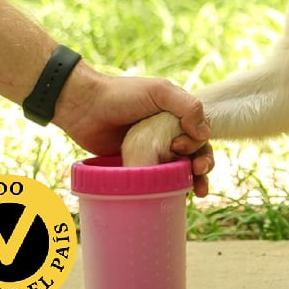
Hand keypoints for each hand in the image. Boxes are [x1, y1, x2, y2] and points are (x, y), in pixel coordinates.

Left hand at [55, 64, 213, 196]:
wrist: (83, 107)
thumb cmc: (121, 95)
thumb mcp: (159, 92)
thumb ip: (187, 106)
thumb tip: (205, 133)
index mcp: (177, 115)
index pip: (200, 134)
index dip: (198, 144)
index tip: (179, 147)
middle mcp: (169, 132)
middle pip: (197, 153)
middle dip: (204, 164)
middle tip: (198, 172)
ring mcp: (154, 149)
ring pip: (182, 168)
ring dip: (195, 180)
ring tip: (199, 191)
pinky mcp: (138, 163)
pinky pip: (159, 178)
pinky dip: (172, 187)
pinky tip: (179, 196)